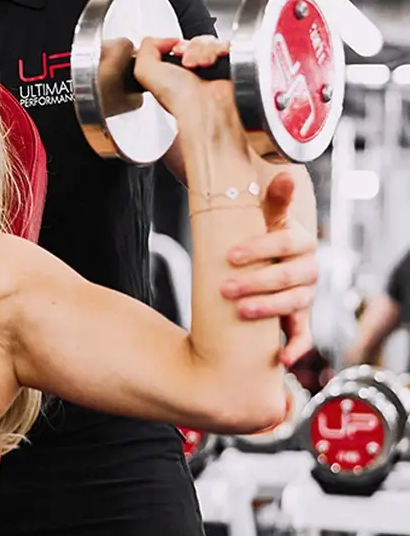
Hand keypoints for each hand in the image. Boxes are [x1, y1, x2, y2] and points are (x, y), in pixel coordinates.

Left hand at [132, 35, 235, 117]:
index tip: (175, 52)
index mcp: (171, 72)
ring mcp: (211, 67)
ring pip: (208, 41)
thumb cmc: (178, 96)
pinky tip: (213, 63)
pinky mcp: (228, 64)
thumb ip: (145, 49)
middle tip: (188, 63)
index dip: (175, 45)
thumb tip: (163, 40)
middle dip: (190, 49)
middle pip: (193, 41)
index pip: (175, 44)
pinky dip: (219, 50)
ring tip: (201, 65)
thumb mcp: (144, 71)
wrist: (205, 105)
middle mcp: (191, 70)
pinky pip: (225, 45)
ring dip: (203, 51)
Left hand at [218, 171, 317, 365]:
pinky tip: (282, 360)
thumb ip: (274, 200)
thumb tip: (284, 175)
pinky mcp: (301, 317)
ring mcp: (306, 295)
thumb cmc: (264, 234)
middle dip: (256, 282)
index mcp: (302, 241)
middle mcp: (308, 269)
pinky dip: (295, 349)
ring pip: (294, 304)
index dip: (259, 249)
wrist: (273, 255)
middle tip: (226, 288)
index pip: (286, 242)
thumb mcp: (266, 216)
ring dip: (269, 309)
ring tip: (241, 311)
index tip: (230, 256)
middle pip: (288, 277)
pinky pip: (304, 335)